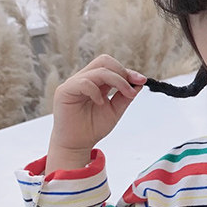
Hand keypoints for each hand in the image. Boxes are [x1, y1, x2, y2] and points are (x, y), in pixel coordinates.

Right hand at [46, 55, 146, 173]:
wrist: (77, 144)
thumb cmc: (93, 127)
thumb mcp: (115, 111)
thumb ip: (125, 97)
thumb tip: (139, 83)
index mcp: (96, 82)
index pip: (112, 67)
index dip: (128, 72)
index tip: (142, 80)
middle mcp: (85, 79)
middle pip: (105, 61)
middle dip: (122, 73)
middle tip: (131, 89)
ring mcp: (74, 83)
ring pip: (98, 70)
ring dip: (117, 81)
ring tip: (126, 95)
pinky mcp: (65, 91)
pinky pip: (84, 82)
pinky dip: (96, 91)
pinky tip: (101, 102)